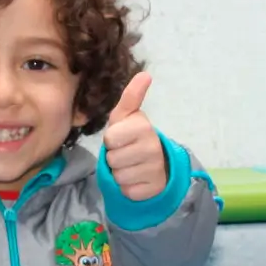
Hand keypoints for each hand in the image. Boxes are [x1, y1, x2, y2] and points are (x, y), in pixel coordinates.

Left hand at [103, 72, 166, 201]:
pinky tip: (138, 179)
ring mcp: (155, 169)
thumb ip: (131, 96)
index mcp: (143, 127)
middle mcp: (152, 147)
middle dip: (114, 159)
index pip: (110, 139)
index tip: (121, 139)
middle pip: (112, 159)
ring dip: (120, 174)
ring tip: (131, 165)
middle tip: (126, 154)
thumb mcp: (127, 116)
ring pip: (119, 177)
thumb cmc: (132, 137)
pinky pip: (128, 191)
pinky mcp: (153, 188)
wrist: (156, 164)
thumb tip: (145, 74)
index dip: (111, 141)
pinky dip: (128, 188)